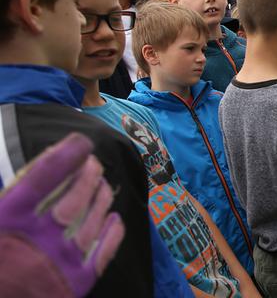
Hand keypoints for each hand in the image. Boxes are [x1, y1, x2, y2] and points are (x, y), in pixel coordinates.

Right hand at [0, 133, 124, 297]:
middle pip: (73, 198)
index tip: (81, 142)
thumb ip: (9, 199)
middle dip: (87, 176)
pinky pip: (103, 253)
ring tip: (104, 184)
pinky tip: (115, 219)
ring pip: (91, 222)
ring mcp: (59, 263)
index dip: (64, 156)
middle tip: (94, 163)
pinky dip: (112, 233)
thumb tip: (36, 175)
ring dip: (100, 198)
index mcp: (7, 221)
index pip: (40, 178)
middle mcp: (37, 240)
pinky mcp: (75, 286)